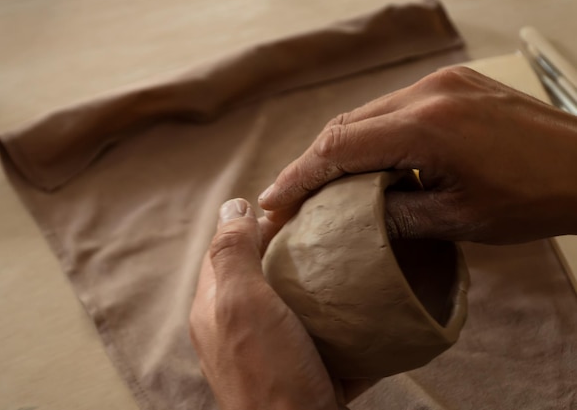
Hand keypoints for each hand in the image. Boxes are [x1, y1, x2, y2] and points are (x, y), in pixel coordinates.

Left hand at [190, 198, 345, 409]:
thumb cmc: (268, 372)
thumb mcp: (242, 304)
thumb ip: (232, 254)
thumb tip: (232, 205)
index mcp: (215, 307)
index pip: (227, 248)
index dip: (255, 222)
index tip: (295, 207)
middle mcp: (238, 328)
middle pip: (263, 273)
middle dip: (291, 249)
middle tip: (328, 230)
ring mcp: (271, 351)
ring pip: (293, 302)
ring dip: (318, 282)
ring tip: (350, 259)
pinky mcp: (302, 370)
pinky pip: (321, 335)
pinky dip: (338, 320)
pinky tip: (362, 306)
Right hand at [258, 67, 576, 243]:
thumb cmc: (534, 199)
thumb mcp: (458, 220)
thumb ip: (395, 216)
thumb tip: (353, 217)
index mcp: (428, 127)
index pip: (339, 147)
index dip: (299, 176)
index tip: (273, 202)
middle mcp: (428, 93)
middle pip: (345, 125)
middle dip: (312, 163)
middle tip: (289, 198)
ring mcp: (441, 82)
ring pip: (366, 114)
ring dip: (339, 150)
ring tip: (319, 186)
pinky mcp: (452, 84)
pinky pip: (393, 108)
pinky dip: (370, 136)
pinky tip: (364, 162)